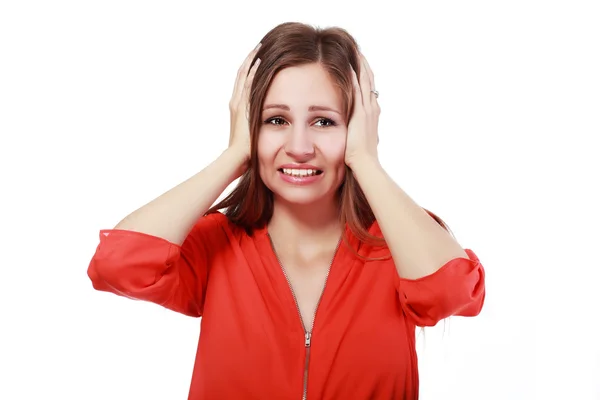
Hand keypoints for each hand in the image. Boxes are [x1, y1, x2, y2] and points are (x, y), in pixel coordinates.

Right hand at [228, 43, 261, 161]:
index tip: (257, 60)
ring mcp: (238, 102)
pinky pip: (248, 83)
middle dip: (250, 61)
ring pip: (244, 75)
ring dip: (252, 61)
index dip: (249, 71)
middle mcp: (235, 103)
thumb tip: (268, 131)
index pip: (242, 84)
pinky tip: (260, 60)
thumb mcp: (251, 136)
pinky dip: (253, 71)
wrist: (235, 157)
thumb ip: (257, 129)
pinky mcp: (242, 105)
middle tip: (258, 47)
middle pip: (241, 75)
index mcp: (237, 109)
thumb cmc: (244, 153)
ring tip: (259, 47)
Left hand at [345, 53, 379, 167]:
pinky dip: (354, 77)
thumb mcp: (360, 139)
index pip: (369, 88)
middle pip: (370, 80)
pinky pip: (358, 90)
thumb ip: (358, 131)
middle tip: (358, 50)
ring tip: (355, 51)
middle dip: (364, 65)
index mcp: (373, 113)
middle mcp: (373, 108)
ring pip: (365, 81)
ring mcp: (368, 109)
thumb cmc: (361, 157)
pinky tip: (349, 66)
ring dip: (360, 66)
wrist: (365, 163)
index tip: (359, 62)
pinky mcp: (360, 113)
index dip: (365, 75)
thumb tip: (354, 132)